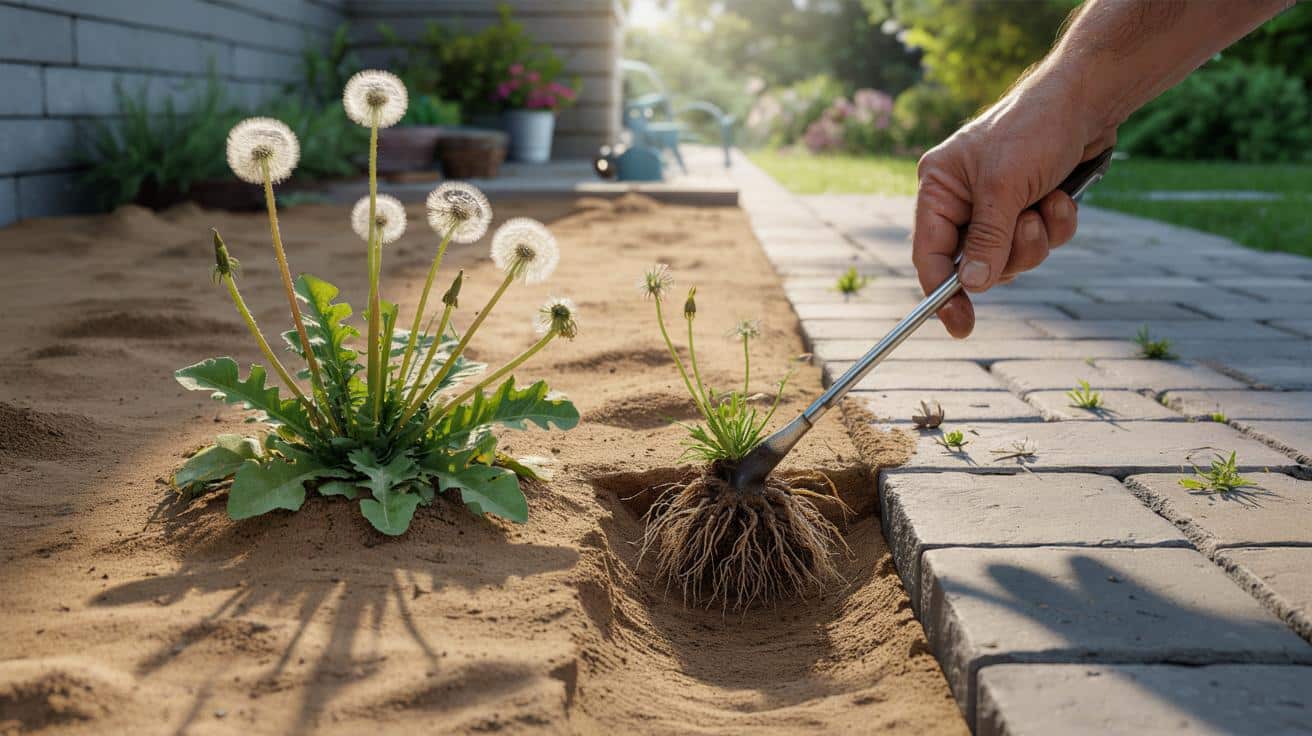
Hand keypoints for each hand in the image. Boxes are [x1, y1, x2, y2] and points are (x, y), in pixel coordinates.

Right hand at [911, 70, 1114, 337]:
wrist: (1089, 99)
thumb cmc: (1035, 128)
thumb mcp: (1005, 187)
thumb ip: (987, 239)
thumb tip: (972, 286)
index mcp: (939, 187)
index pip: (930, 253)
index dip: (942, 292)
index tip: (959, 326)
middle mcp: (963, 199)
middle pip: (974, 262)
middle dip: (1008, 254)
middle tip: (1028, 229)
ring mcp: (999, 205)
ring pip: (1011, 257)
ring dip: (1036, 239)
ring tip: (1048, 205)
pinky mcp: (1031, 206)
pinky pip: (1039, 241)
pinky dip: (1056, 225)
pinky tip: (1064, 197)